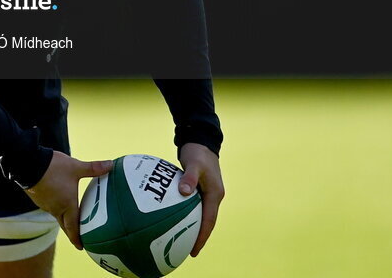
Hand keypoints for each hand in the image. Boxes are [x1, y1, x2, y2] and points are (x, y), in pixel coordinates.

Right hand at [24, 151, 113, 249]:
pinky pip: (49, 207)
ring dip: (64, 218)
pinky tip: (58, 200)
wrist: (28, 163)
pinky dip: (56, 208)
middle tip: (79, 238)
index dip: (77, 239)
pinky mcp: (38, 197)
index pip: (73, 228)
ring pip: (57, 215)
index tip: (81, 247)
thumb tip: (110, 164)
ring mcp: (45, 204)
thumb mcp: (76, 167)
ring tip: (72, 216)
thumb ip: (93, 168)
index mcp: (67, 205)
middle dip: (72, 232)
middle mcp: (55, 208)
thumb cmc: (53, 168)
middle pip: (65, 225)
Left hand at [177, 142, 224, 256]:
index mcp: (215, 194)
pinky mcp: (200, 188)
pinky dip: (187, 215)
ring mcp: (208, 192)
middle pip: (207, 221)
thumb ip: (189, 178)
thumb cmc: (197, 152)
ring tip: (181, 241)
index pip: (209, 221)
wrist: (201, 140)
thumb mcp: (193, 163)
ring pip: (201, 214)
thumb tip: (184, 193)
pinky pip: (194, 206)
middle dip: (198, 237)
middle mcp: (214, 195)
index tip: (193, 250)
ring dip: (194, 227)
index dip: (202, 237)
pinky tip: (175, 219)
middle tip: (187, 251)